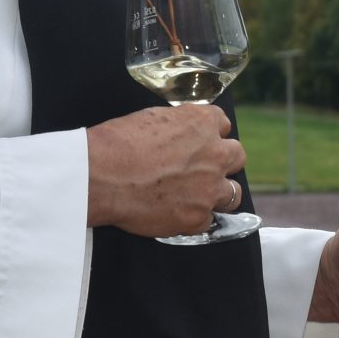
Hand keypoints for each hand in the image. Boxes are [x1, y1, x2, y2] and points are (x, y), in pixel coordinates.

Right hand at [88, 104, 246, 238]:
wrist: (101, 177)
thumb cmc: (117, 144)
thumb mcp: (151, 117)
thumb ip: (177, 124)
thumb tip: (179, 133)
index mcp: (202, 123)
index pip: (222, 124)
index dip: (211, 135)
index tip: (201, 142)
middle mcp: (214, 153)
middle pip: (237, 156)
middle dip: (223, 162)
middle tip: (204, 169)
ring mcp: (209, 188)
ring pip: (233, 193)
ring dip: (219, 193)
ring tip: (198, 196)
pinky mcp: (197, 217)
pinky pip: (209, 220)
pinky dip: (195, 218)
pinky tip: (178, 213)